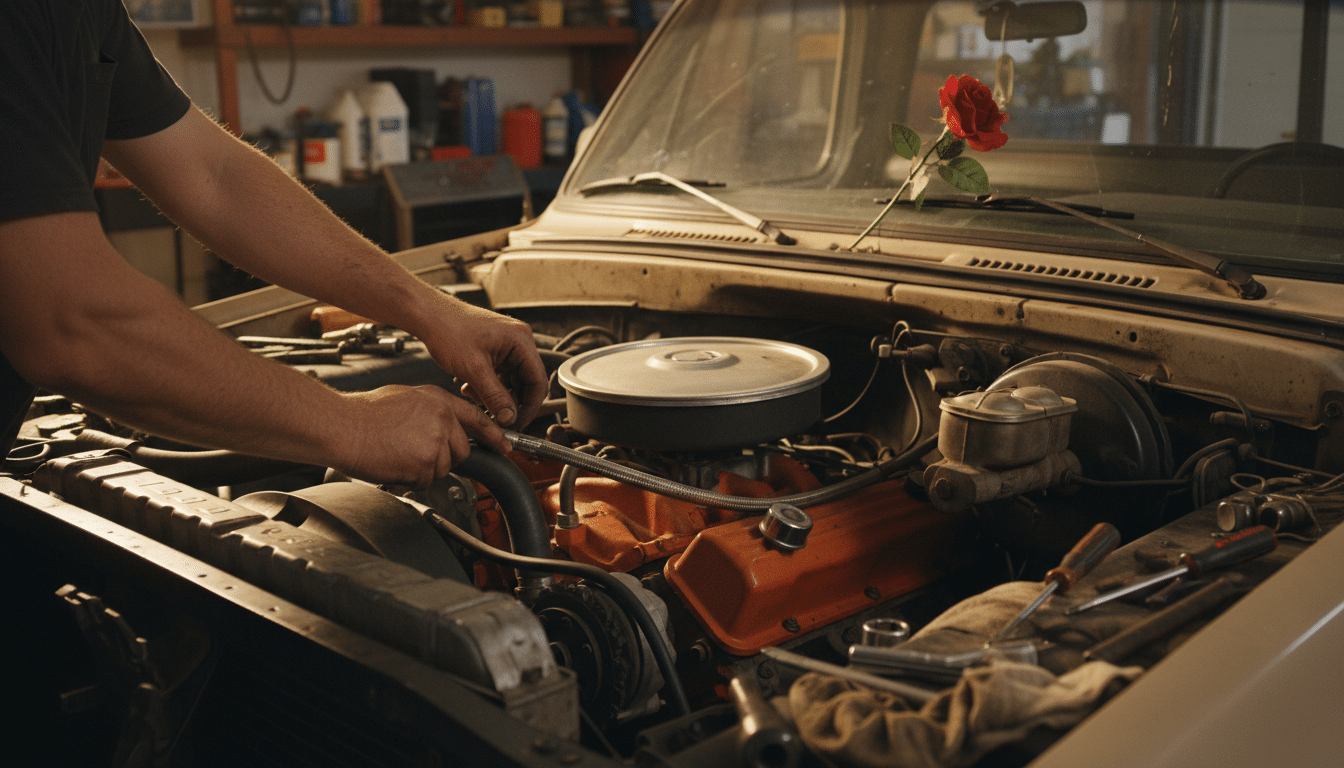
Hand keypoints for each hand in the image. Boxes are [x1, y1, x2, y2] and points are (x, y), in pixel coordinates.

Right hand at [333, 385, 503, 486]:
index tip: (506, 446)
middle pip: (461, 451)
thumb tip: (444, 426)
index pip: (478, 419)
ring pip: (443, 469)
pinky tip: (394, 463)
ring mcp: (435, 441)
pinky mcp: (424, 463)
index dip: (494, 435)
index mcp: (439, 400)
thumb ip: (432, 410)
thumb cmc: (364, 414)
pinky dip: (410, 478)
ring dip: (424, 469)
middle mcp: (442, 419)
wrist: (341, 426)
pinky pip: (425, 481)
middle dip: (443, 458)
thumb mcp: (406, 397)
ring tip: (399, 454)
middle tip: (415, 452)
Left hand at [414, 296, 546, 431]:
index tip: (517, 424)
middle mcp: (519, 342)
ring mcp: (507, 346)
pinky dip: (487, 386)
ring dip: (495, 395)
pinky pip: (499, 375)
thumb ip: (495, 396)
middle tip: (495, 417)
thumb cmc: (449, 330)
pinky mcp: (495, 350)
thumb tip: (509, 418)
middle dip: (509, 402)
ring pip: (511, 381)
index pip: (538, 381)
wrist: (428, 315)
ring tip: (473, 396)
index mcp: (521, 341)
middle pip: (526, 383)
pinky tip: (469, 387)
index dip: (530, 407)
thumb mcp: (473, 369)